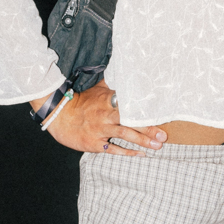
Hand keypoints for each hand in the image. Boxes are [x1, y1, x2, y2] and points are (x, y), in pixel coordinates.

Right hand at [31, 80, 167, 156]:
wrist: (59, 116)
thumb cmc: (82, 102)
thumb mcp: (98, 89)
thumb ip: (114, 83)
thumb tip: (128, 69)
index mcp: (108, 100)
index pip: (130, 104)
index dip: (145, 109)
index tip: (160, 113)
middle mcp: (106, 115)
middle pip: (131, 121)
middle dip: (149, 128)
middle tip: (164, 135)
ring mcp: (100, 130)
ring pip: (125, 135)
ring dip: (142, 141)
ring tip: (158, 145)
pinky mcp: (95, 143)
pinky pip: (114, 149)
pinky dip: (128, 153)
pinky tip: (141, 154)